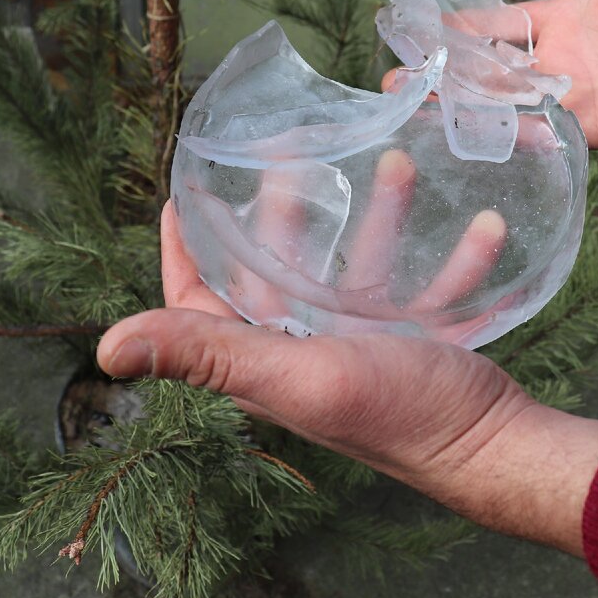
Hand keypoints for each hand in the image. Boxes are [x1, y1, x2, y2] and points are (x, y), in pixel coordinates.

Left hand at [98, 198, 597, 555]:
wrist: (494, 447)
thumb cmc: (398, 414)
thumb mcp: (301, 375)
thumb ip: (212, 355)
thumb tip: (103, 350)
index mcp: (264, 360)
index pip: (200, 299)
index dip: (185, 245)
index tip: (188, 187)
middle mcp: (305, 350)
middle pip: (279, 266)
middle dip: (287, 209)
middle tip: (294, 150)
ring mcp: (363, 344)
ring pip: (358, 264)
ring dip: (381, 217)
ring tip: (400, 167)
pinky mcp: (417, 341)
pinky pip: (427, 285)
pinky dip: (452, 259)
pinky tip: (486, 228)